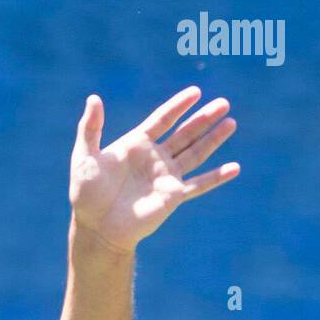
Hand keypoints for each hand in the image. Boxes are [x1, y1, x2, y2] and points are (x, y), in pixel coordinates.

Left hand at [69, 86, 238, 254]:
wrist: (97, 227)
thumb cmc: (87, 194)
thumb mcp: (85, 156)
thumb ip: (90, 128)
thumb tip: (94, 98)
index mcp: (137, 144)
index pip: (162, 119)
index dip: (178, 105)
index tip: (195, 92)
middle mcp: (155, 158)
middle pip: (185, 133)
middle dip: (204, 118)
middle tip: (224, 102)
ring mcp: (166, 176)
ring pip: (196, 153)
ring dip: (214, 139)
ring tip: (231, 122)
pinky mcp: (173, 196)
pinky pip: (199, 185)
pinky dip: (217, 177)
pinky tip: (235, 168)